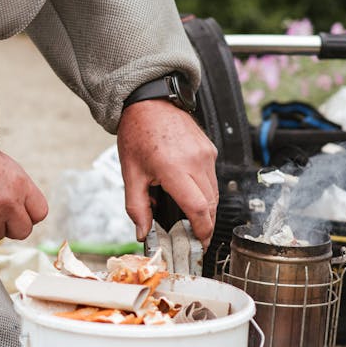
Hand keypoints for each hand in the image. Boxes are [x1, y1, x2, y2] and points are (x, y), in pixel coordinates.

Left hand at [117, 99, 218, 245]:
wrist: (149, 102)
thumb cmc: (137, 134)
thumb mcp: (130, 174)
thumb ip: (137, 206)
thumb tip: (142, 232)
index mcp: (173, 168)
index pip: (197, 208)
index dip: (202, 231)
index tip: (199, 244)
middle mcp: (195, 161)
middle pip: (210, 204)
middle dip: (205, 225)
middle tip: (195, 239)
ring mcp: (206, 154)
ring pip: (214, 192)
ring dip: (206, 209)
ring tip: (191, 220)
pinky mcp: (210, 149)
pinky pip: (212, 178)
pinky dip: (205, 192)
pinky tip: (191, 196)